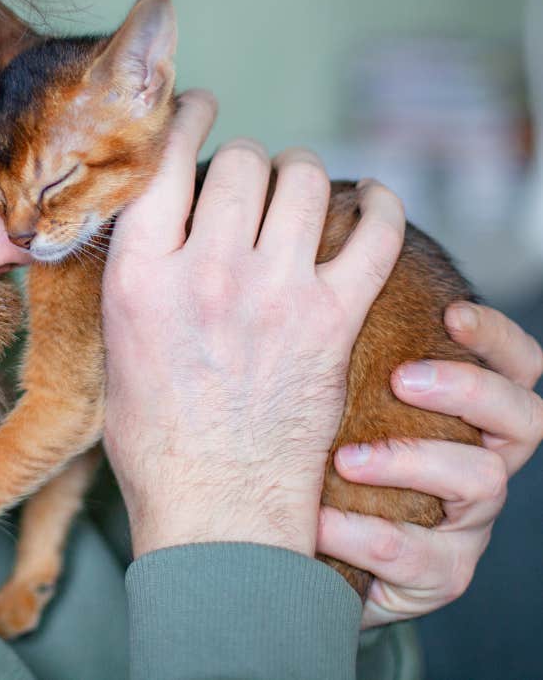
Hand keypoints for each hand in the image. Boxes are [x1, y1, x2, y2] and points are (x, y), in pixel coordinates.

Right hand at [101, 89, 405, 557]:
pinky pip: (373, 232)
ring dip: (303, 174)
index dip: (188, 119)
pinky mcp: (330, 319)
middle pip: (243, 161)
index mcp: (140, 276)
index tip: (202, 109)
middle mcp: (205, 272)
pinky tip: (373, 202)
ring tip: (300, 191)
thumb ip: (141, 276)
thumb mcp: (120, 346)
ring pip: (304, 180)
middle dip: (249, 159)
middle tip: (252, 181)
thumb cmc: (158, 438)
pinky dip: (380, 207)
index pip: (165, 161)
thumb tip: (164, 224)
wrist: (216, 508)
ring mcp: (274, 293)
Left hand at [317, 302, 542, 627]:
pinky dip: (362, 534)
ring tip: (345, 459)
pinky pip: (419, 556)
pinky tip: (318, 521)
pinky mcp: (440, 573)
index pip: (517, 365)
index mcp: (471, 416)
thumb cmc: (333, 456)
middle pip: (524, 417)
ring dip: (409, 460)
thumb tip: (335, 266)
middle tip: (403, 377)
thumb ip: (355, 350)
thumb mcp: (347, 399)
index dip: (495, 335)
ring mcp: (469, 522)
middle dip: (468, 388)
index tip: (450, 312)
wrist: (317, 548)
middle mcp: (483, 462)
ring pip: (482, 481)